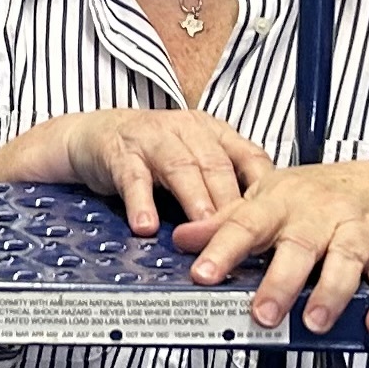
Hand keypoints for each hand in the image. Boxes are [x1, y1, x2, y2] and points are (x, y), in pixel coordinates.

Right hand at [0, 105, 278, 236]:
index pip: (248, 156)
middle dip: (231, 202)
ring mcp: (152, 139)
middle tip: (244, 237)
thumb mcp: (193, 160)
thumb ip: (221, 186)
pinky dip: (140, 201)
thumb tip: (260, 234)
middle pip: (217, 166)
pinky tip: (146, 226)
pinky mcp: (119, 152)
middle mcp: (186, 130)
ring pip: (181, 168)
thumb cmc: (151, 154)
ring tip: (203, 231)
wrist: (92, 134)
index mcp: (212, 131)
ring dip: (194, 200)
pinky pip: (133, 178)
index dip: (264, 188)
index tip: (276, 219)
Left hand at [176, 161, 368, 338]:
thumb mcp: (266, 202)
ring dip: (331, 292)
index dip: (223, 248)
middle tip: (263, 313)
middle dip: (281, 281)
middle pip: (300, 245)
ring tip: (314, 322)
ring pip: (347, 257)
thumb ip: (226, 223)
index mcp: (282, 201)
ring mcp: (359, 229)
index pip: (246, 223)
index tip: (203, 274)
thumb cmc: (315, 199)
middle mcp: (321, 213)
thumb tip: (180, 238)